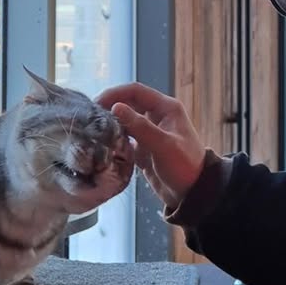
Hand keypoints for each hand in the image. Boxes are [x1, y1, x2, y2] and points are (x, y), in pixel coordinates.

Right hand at [96, 82, 205, 209]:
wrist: (194, 193)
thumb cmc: (185, 166)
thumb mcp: (163, 145)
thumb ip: (140, 127)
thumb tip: (116, 107)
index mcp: (166, 108)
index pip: (136, 91)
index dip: (115, 94)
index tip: (96, 103)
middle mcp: (158, 117)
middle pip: (128, 104)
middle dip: (110, 108)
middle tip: (90, 117)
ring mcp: (150, 133)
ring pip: (126, 122)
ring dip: (111, 124)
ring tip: (93, 130)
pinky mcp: (144, 149)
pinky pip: (126, 139)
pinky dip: (115, 141)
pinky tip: (103, 146)